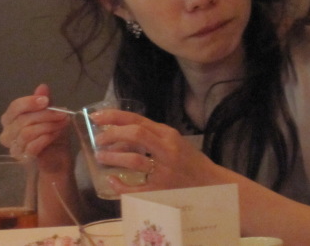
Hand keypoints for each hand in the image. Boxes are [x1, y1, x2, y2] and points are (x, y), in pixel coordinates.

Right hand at [0, 84, 72, 171]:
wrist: (58, 157)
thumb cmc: (51, 134)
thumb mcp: (51, 114)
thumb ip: (44, 101)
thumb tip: (42, 87)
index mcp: (10, 119)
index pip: (14, 108)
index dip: (29, 102)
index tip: (46, 100)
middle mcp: (7, 134)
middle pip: (22, 120)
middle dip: (45, 115)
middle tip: (62, 113)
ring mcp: (13, 148)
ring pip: (27, 132)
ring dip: (48, 126)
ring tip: (62, 123)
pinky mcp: (23, 159)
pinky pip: (32, 146)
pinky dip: (46, 138)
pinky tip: (56, 134)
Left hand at [90, 109, 220, 194]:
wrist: (212, 185)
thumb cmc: (190, 162)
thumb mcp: (174, 142)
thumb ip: (152, 136)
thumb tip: (120, 135)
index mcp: (168, 134)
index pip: (138, 120)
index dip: (114, 117)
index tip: (96, 117)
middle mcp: (167, 150)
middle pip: (135, 135)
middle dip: (112, 135)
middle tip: (99, 139)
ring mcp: (165, 171)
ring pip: (134, 160)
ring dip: (113, 157)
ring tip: (100, 156)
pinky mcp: (162, 191)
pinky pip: (137, 189)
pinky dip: (121, 185)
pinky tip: (112, 181)